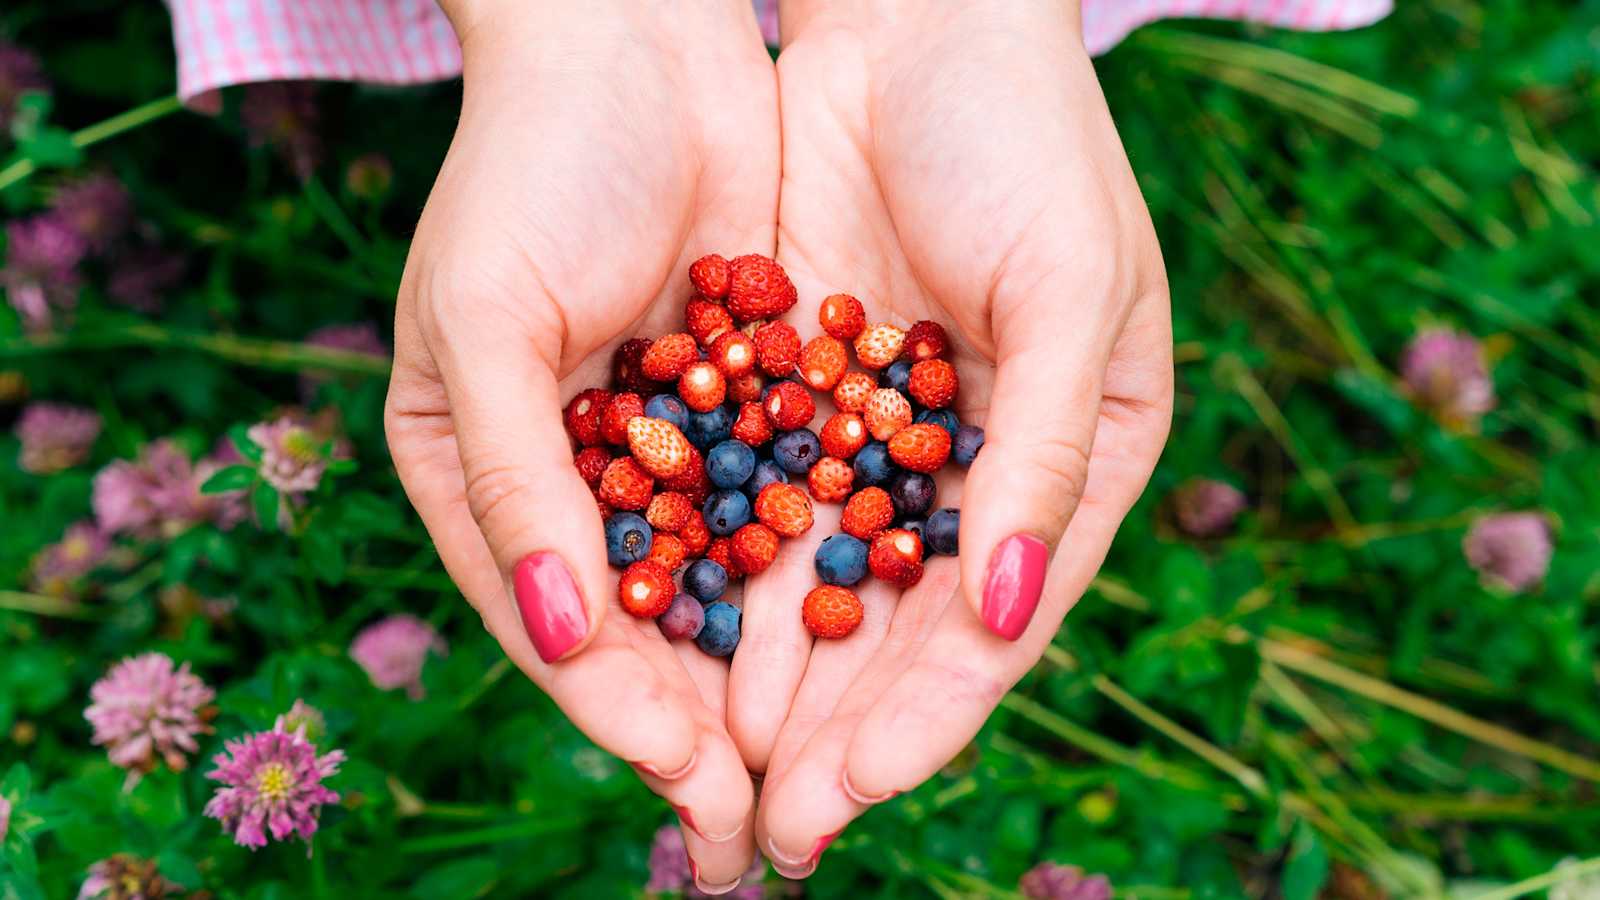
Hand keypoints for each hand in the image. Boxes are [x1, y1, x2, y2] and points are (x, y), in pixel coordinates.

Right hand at [384, 2, 776, 888]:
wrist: (629, 36)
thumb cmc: (526, 168)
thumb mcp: (485, 324)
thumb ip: (517, 489)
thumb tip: (572, 640)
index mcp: (485, 479)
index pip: (564, 626)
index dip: (625, 715)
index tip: (696, 790)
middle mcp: (582, 479)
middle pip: (656, 633)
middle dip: (714, 733)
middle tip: (776, 832)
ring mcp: (677, 443)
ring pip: (733, 586)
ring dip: (783, 678)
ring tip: (835, 771)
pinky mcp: (757, 396)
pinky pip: (794, 504)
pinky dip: (827, 572)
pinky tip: (878, 639)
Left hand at [723, 2, 1173, 876]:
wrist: (917, 25)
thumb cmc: (1026, 142)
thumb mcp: (1068, 293)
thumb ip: (1044, 457)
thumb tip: (1004, 617)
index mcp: (1076, 464)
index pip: (997, 622)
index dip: (928, 717)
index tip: (853, 795)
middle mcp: (979, 469)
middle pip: (903, 628)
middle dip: (837, 729)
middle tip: (772, 829)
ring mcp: (884, 435)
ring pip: (823, 581)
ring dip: (771, 674)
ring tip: (714, 768)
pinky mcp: (803, 392)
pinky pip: (762, 503)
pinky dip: (723, 573)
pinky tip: (676, 642)